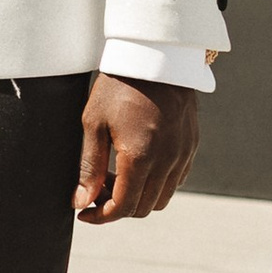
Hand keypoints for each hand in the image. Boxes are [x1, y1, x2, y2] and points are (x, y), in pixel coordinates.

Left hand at [76, 74, 197, 221]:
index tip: (84, 212)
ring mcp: (183, 154)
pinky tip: (137, 165)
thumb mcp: (93, 123)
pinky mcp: (191, 146)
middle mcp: (167, 161)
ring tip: (115, 175)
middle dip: (117, 206)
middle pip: (143, 207)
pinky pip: (175, 180)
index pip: (123, 207)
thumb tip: (80, 202)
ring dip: (137, 197)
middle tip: (96, 188)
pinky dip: (156, 184)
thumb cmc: (119, 86)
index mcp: (140, 157)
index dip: (101, 216)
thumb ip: (88, 167)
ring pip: (161, 198)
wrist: (155, 56)